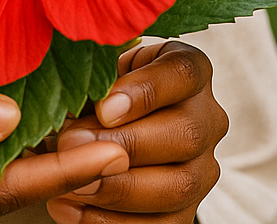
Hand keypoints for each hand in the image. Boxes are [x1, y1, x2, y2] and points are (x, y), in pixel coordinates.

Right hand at [0, 56, 130, 222]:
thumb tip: (5, 114)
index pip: (1, 184)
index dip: (64, 166)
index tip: (119, 147)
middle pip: (5, 192)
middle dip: (67, 165)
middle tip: (125, 130)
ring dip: (39, 159)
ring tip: (92, 125)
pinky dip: (0, 153)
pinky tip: (21, 123)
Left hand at [45, 42, 227, 223]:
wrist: (106, 128)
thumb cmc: (101, 89)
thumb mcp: (100, 68)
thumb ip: (94, 76)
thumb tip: (71, 96)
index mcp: (190, 73)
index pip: (184, 72)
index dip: (146, 90)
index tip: (103, 108)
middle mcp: (207, 119)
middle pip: (186, 134)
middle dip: (124, 145)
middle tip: (72, 144)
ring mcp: (201, 169)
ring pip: (177, 186)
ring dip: (116, 188)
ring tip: (69, 182)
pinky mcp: (185, 211)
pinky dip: (109, 221)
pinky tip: (69, 208)